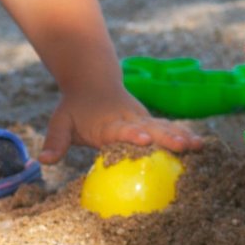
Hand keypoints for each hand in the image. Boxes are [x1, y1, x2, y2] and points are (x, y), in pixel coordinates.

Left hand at [39, 81, 201, 164]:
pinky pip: (168, 129)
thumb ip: (55, 141)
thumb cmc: (75, 107)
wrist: (93, 82)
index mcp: (109, 122)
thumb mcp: (60, 122)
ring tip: (198, 145)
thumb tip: (43, 162)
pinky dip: (184, 136)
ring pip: (164, 127)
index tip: (143, 139)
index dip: (132, 134)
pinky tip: (201, 147)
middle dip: (167, 136)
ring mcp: (143, 119)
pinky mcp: (150, 121)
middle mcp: (130, 119)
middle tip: (183, 145)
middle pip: (151, 128)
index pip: (121, 129)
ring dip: (181, 135)